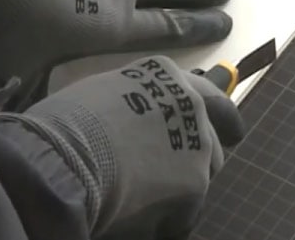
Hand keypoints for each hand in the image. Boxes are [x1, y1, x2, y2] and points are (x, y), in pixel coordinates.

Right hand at [0, 56, 244, 238]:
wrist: (64, 155)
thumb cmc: (67, 121)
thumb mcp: (102, 93)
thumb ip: (129, 101)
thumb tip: (130, 123)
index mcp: (164, 73)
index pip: (204, 92)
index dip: (216, 114)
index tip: (230, 129)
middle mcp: (190, 101)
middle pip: (213, 133)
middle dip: (200, 152)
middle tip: (180, 170)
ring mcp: (197, 140)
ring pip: (206, 170)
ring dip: (187, 183)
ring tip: (155, 196)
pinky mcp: (196, 182)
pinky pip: (187, 208)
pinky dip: (171, 217)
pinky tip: (145, 220)